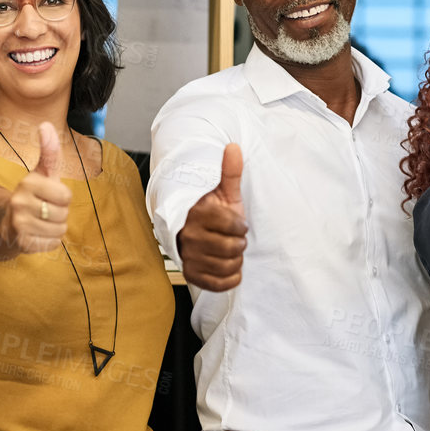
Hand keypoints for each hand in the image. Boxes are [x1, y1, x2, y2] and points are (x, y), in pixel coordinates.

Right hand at [6, 123, 72, 254]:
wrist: (3, 222)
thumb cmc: (31, 195)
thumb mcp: (41, 173)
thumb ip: (49, 152)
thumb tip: (46, 124)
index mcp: (28, 183)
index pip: (66, 195)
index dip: (62, 197)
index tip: (49, 196)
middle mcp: (20, 203)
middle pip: (63, 214)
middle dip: (59, 214)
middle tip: (44, 211)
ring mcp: (19, 224)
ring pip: (59, 230)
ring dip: (55, 228)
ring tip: (40, 222)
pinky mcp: (21, 244)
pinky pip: (53, 244)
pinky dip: (49, 241)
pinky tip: (36, 234)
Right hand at [177, 143, 246, 291]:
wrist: (190, 231)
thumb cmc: (212, 211)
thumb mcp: (224, 192)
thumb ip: (230, 172)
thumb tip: (234, 147)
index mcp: (198, 213)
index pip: (235, 226)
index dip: (240, 225)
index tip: (236, 223)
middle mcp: (190, 236)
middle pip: (233, 248)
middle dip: (239, 243)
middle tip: (232, 238)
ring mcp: (189, 256)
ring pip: (228, 266)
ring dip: (235, 260)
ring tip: (227, 251)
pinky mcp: (191, 274)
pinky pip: (221, 283)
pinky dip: (230, 277)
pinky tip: (226, 265)